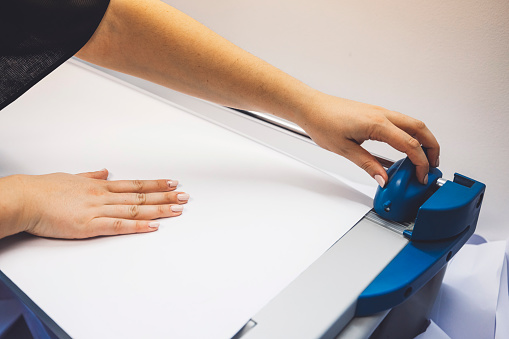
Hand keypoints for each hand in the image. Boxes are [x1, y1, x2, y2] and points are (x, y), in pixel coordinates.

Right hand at [0, 169, 188, 238]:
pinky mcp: (89, 226)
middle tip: (184, 196)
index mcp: (100, 186)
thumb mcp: (72, 178)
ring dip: (158, 209)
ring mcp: (98, 210)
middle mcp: (103, 196)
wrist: (26, 199)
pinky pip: (118, 225)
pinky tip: (152, 226)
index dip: (156, 184)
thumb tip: (104, 172)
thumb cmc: (44, 190)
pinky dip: (137, 225)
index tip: (172, 182)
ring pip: (135, 209)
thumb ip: (91, 177)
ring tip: (177, 209)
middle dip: (165, 196)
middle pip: (141, 196)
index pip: (135, 184)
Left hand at [296, 93, 439, 186]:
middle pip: (420, 129)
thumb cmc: (322, 123)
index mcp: (377, 124)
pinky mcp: (375, 113)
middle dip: (432, 147)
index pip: (410, 145)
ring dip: (422, 140)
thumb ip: (368, 165)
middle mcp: (383, 115)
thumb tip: (384, 179)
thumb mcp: (345, 149)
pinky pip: (400, 123)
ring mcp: (380, 112)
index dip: (421, 163)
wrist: (311, 107)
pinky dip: (410, 135)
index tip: (422, 176)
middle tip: (432, 166)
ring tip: (422, 159)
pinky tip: (404, 148)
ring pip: (412, 124)